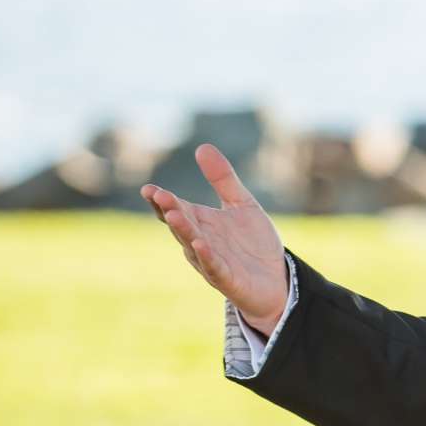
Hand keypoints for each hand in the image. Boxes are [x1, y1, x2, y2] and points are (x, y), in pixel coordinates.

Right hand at [140, 145, 288, 332]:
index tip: (149, 188)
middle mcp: (200, 241)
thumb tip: (202, 146)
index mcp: (201, 222)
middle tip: (159, 195)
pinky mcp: (227, 278)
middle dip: (170, 210)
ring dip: (183, 230)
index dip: (161, 200)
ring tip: (173, 214)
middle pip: (180, 224)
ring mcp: (211, 261)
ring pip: (192, 244)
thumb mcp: (242, 204)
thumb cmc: (254, 243)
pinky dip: (207, 256)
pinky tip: (201, 244)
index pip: (175, 208)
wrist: (276, 279)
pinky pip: (214, 266)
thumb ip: (223, 179)